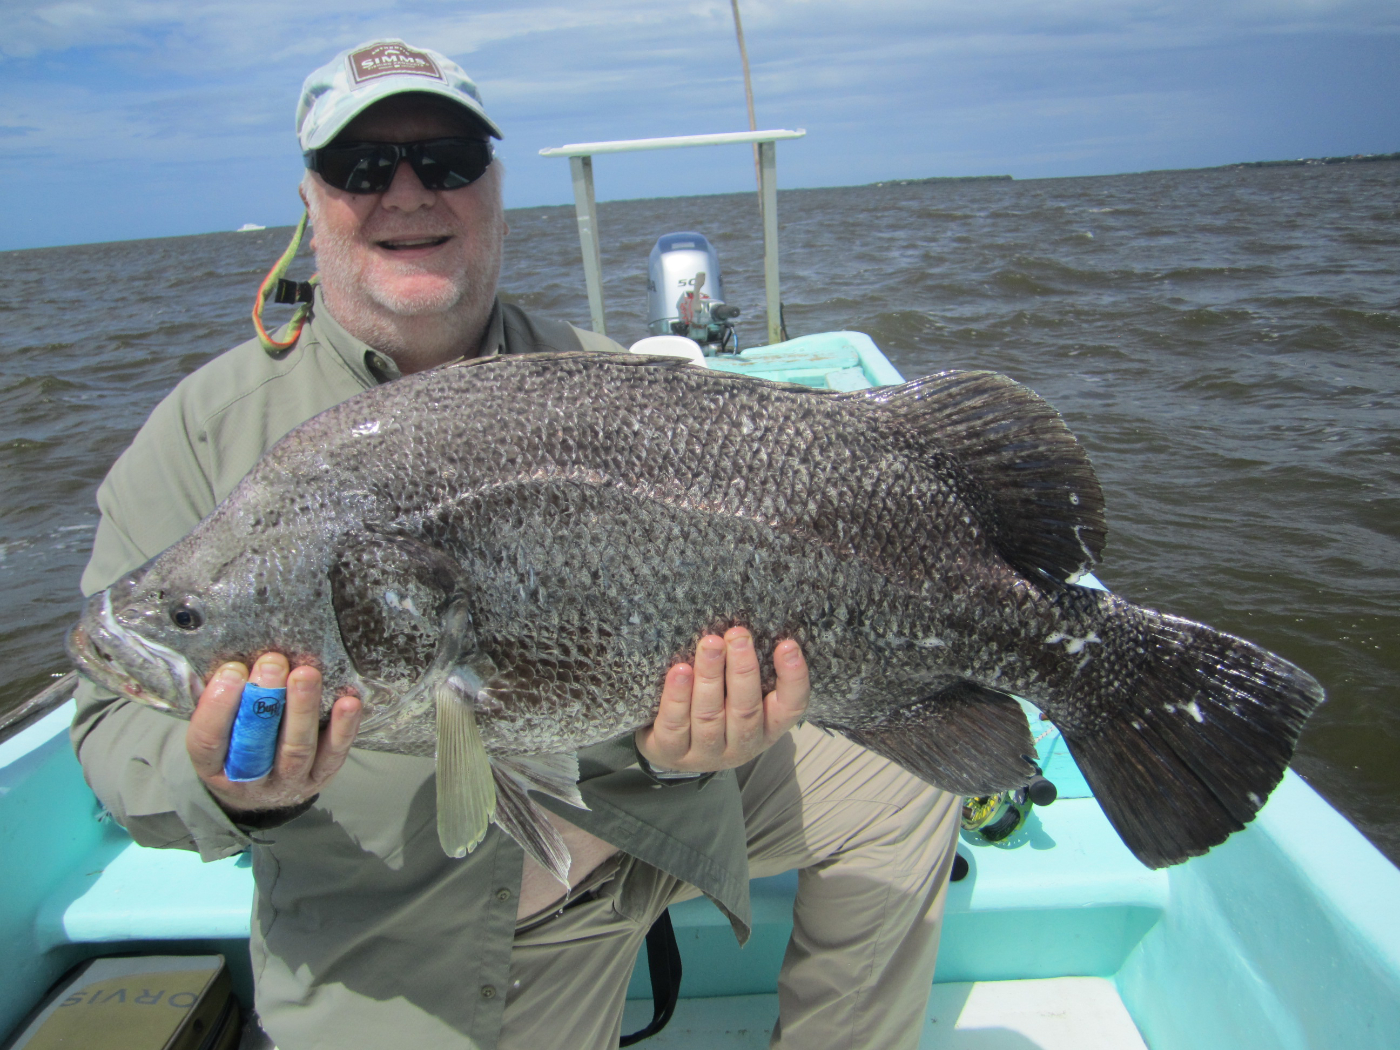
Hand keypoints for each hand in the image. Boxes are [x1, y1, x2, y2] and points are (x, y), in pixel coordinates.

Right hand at [186, 652, 361, 816]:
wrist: (260, 793)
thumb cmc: (235, 747)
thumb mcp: (216, 731)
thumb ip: (218, 702)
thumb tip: (231, 662)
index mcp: (212, 768)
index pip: (208, 741)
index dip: (218, 706)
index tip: (232, 671)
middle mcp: (249, 780)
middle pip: (257, 743)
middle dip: (266, 699)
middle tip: (273, 663)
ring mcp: (287, 782)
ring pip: (297, 749)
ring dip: (303, 709)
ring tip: (306, 674)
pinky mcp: (320, 777)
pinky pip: (334, 753)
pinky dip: (343, 727)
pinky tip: (349, 702)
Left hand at [635, 626, 809, 773]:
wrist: (672, 750)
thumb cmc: (715, 711)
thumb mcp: (739, 698)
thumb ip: (748, 673)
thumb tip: (747, 629)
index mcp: (766, 729)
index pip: (790, 708)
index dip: (793, 679)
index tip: (787, 645)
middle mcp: (741, 745)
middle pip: (746, 710)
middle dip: (742, 670)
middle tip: (737, 635)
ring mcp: (706, 753)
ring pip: (709, 716)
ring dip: (710, 677)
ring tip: (710, 644)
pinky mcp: (673, 753)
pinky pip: (675, 725)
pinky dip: (677, 697)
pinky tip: (679, 671)